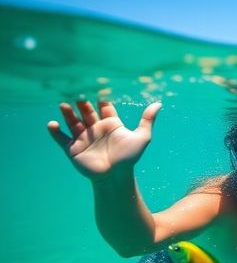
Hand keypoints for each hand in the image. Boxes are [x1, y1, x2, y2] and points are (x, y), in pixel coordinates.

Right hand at [47, 101, 161, 179]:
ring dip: (68, 114)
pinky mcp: (73, 149)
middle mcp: (96, 128)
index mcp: (111, 124)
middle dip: (82, 102)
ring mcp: (83, 138)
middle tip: (77, 91)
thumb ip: (147, 120)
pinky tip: (52, 124)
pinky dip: (55, 132)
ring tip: (63, 104)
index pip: (104, 106)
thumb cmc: (129, 158)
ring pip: (73, 122)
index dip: (101, 97)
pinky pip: (61, 139)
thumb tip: (159, 104)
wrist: (115, 178)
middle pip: (87, 112)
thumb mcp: (142, 137)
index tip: (96, 84)